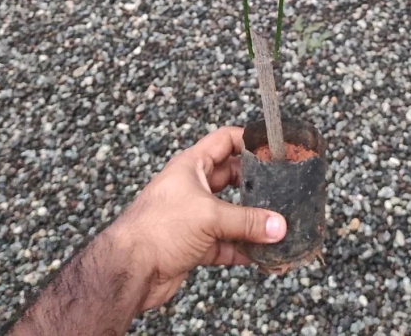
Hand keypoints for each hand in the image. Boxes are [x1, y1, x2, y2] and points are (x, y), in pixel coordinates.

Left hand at [113, 126, 285, 309]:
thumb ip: (246, 221)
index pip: (225, 140)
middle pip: (232, 178)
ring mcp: (193, 216)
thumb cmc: (157, 228)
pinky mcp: (194, 244)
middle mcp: (193, 187)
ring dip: (251, 222)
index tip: (274, 147)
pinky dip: (242, 249)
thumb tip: (279, 225)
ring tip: (278, 226)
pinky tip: (260, 255)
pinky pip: (225, 243)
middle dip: (255, 185)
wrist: (128, 270)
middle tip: (283, 188)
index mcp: (192, 165)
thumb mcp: (208, 216)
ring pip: (230, 214)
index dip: (249, 140)